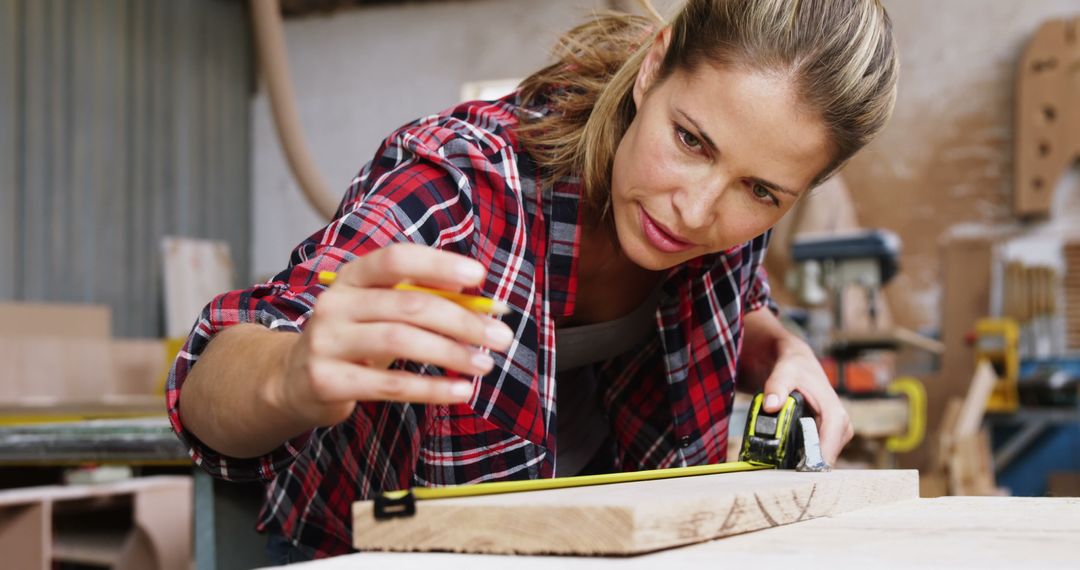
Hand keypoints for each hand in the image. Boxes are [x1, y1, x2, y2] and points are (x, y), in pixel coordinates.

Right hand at [272, 244, 514, 427]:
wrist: (293, 381)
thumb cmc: (355, 341)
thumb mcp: (381, 313)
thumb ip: (424, 303)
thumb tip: (487, 307)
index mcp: (351, 277)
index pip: (395, 259)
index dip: (438, 264)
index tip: (478, 276)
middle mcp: (334, 304)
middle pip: (407, 304)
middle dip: (461, 320)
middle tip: (500, 336)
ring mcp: (327, 342)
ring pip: (400, 341)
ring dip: (450, 353)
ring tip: (484, 364)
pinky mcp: (326, 381)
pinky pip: (388, 385)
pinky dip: (431, 389)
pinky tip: (461, 390)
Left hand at [759, 342, 851, 464]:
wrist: (800, 364)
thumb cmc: (795, 368)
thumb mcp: (784, 372)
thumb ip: (776, 387)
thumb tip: (771, 405)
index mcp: (835, 414)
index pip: (827, 448)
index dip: (811, 464)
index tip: (792, 475)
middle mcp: (841, 427)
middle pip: (824, 459)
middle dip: (802, 466)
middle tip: (777, 472)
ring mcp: (836, 434)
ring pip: (820, 460)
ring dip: (801, 464)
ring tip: (777, 466)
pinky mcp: (829, 438)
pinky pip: (817, 455)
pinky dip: (802, 458)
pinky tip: (784, 460)